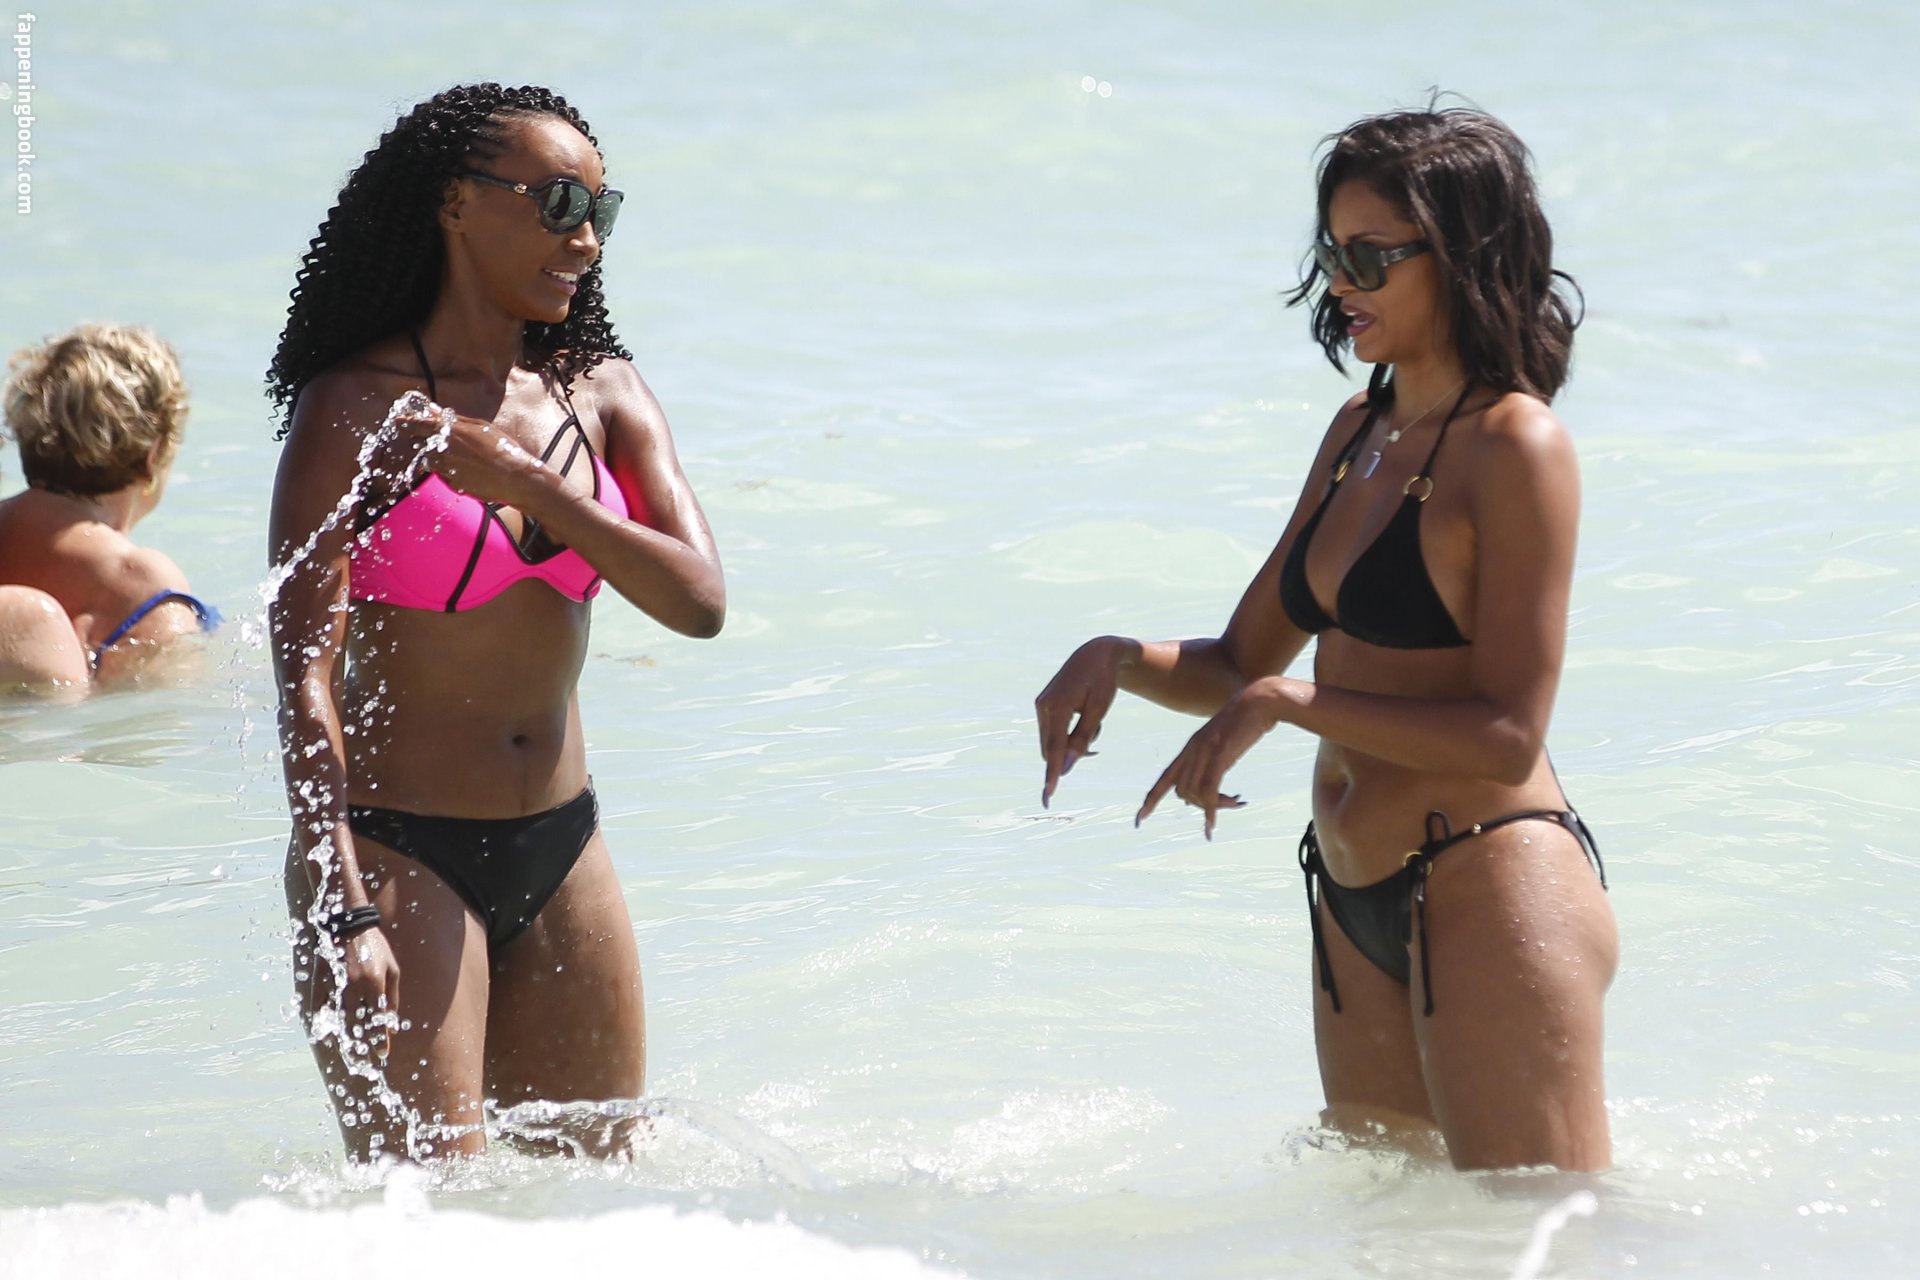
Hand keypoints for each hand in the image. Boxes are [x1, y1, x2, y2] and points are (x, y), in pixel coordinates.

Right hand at [314, 922, 402, 1064]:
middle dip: (362, 1045)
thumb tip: (392, 1023)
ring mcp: (336, 985)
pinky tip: (332, 1037)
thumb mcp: (392, 969)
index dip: (380, 1038)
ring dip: (346, 1039)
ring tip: (351, 1056)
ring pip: (340, 1019)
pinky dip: (328, 1025)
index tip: (383, 1054)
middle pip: (358, 1023)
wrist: (348, 925)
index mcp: (374, 981)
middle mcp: (354, 986)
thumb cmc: (376, 948)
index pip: (378, 1017)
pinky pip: (325, 1009)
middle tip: (366, 1063)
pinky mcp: (323, 983)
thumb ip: (392, 997)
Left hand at [385, 396, 540, 507]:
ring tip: (459, 455)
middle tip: (433, 438)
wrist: (514, 478)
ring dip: (436, 455)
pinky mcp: (452, 483)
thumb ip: (454, 419)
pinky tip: (469, 468)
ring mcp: (446, 468)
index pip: (417, 424)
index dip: (405, 422)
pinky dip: (449, 469)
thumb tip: (434, 410)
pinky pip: (443, 474)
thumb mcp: (480, 427)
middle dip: (421, 439)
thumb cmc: (502, 448)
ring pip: (429, 460)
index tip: (398, 421)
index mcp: (450, 431)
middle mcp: (443, 450)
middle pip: (419, 443)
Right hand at [1034, 636, 1130, 806]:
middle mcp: (1043, 706)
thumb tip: (1065, 767)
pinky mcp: (1043, 705)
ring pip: (1051, 742)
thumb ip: (1082, 739)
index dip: (1052, 773)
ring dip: (1069, 745)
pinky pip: (1052, 731)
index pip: (1054, 748)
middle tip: (1095, 747)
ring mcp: (1041, 705)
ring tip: (1093, 724)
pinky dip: (1066, 735)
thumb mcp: (1099, 711)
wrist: (1095, 654)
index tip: (1048, 794)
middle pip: (1051, 748)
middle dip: (1069, 755)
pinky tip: (1083, 719)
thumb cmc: (1102, 682)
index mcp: (1057, 706)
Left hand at [1135, 682, 1281, 838]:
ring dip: (1213, 806)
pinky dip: (1209, 810)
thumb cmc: (1247, 722)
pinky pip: (1208, 789)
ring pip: (1194, 792)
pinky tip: (1212, 826)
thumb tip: (1211, 787)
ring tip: (1235, 802)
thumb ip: (1214, 761)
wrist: (1261, 700)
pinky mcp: (1219, 752)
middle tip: (1229, 804)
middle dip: (1200, 804)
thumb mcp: (1225, 743)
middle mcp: (1193, 749)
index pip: (1166, 777)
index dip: (1151, 799)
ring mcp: (1204, 750)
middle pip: (1182, 790)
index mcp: (1192, 747)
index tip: (1138, 820)